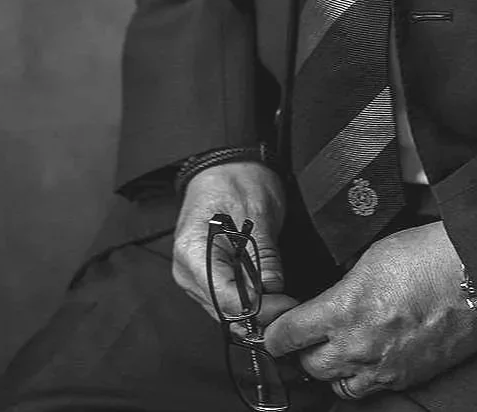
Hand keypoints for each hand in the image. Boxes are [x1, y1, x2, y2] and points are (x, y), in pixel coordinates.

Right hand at [172, 160, 298, 328]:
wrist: (227, 163)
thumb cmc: (236, 178)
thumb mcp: (256, 211)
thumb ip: (264, 254)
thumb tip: (272, 290)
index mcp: (192, 252)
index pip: (223, 297)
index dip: (256, 307)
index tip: (283, 305)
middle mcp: (188, 270)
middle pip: (222, 309)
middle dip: (257, 313)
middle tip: (288, 306)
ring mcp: (196, 275)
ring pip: (225, 309)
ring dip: (254, 309)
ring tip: (282, 301)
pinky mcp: (209, 274)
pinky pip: (228, 297)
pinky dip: (248, 299)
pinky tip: (268, 295)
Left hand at [265, 221, 476, 398]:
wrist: (474, 275)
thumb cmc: (427, 256)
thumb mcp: (371, 257)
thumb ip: (343, 286)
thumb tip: (330, 300)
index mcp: (343, 309)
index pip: (287, 336)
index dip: (275, 332)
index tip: (275, 329)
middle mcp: (358, 346)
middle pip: (309, 366)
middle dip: (303, 350)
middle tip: (308, 335)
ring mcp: (382, 368)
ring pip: (336, 384)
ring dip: (330, 368)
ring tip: (336, 349)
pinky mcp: (405, 378)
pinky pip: (367, 389)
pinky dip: (359, 378)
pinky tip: (365, 359)